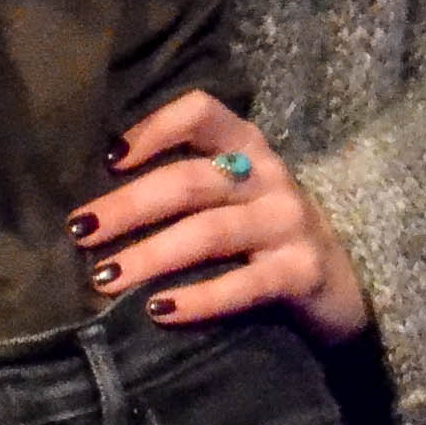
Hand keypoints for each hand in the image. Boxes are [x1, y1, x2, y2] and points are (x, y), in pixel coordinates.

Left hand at [67, 94, 371, 338]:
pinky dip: (199, 298)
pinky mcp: (302, 272)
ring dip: (151, 254)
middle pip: (190, 181)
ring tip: (105, 279)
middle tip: (81, 232)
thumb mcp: (234, 194)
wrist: (344, 283)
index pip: (200, 113)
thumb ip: (185, 183)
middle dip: (129, 206)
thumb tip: (96, 202)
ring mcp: (290, 223)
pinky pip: (244, 284)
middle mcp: (269, 177)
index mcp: (247, 147)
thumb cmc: (264, 234)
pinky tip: (159, 311)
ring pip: (209, 233)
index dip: (153, 129)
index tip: (109, 160)